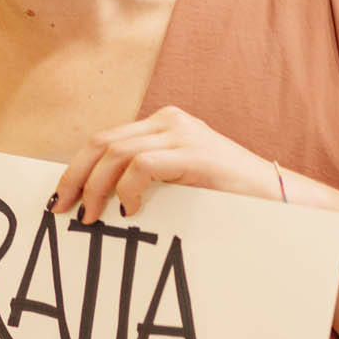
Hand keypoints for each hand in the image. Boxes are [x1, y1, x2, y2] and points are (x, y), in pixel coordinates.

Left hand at [51, 105, 281, 222]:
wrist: (277, 195)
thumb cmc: (226, 195)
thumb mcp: (179, 179)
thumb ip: (146, 177)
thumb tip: (98, 199)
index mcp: (163, 124)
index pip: (105, 140)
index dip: (76, 168)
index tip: (61, 198)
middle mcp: (169, 122)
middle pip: (102, 143)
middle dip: (75, 177)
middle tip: (62, 209)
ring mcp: (181, 134)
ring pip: (116, 153)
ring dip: (96, 188)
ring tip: (93, 217)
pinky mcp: (193, 153)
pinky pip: (143, 166)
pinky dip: (128, 189)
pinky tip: (130, 210)